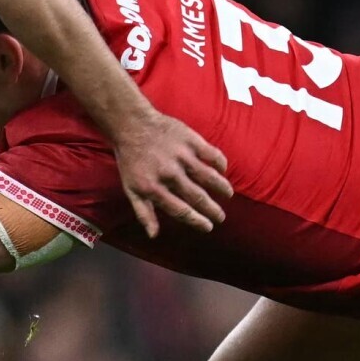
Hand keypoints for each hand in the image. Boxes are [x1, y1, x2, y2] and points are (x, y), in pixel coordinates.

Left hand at [114, 110, 233, 236]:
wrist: (131, 125)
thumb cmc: (131, 160)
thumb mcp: (131, 189)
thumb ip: (143, 213)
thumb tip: (153, 235)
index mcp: (153, 188)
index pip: (181, 210)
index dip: (197, 221)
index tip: (208, 227)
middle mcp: (169, 174)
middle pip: (198, 197)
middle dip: (213, 210)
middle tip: (221, 217)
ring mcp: (181, 156)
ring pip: (209, 176)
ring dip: (222, 188)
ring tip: (228, 195)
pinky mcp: (190, 140)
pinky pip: (212, 154)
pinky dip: (220, 163)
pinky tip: (222, 170)